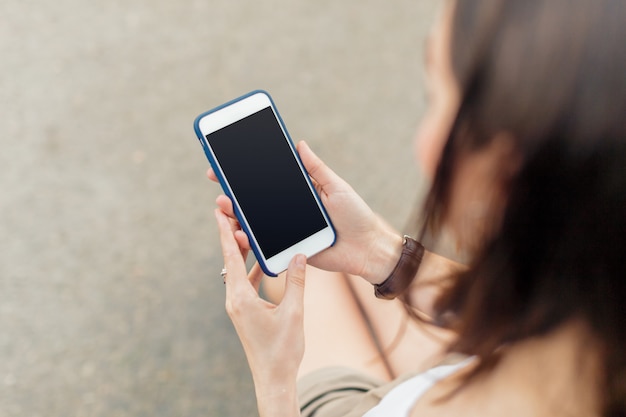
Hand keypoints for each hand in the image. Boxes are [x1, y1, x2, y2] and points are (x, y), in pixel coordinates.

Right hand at [208, 141, 402, 283]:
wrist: (368, 248)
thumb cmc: (356, 216)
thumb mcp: (337, 187)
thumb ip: (316, 169)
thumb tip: (299, 144)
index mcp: (299, 194)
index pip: (267, 181)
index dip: (247, 174)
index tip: (226, 162)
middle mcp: (289, 212)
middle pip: (255, 202)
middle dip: (233, 192)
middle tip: (217, 181)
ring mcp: (287, 231)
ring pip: (255, 223)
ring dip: (236, 215)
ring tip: (224, 205)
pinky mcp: (289, 250)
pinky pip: (266, 245)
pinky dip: (250, 240)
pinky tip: (239, 232)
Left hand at [215, 208, 305, 403]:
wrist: (274, 377)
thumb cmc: (283, 349)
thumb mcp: (293, 312)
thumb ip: (296, 282)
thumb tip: (299, 255)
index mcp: (241, 298)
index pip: (232, 258)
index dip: (226, 233)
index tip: (220, 213)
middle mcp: (235, 300)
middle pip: (230, 260)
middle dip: (231, 236)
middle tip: (232, 213)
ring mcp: (238, 306)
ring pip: (237, 271)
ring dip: (241, 252)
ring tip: (245, 231)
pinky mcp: (245, 311)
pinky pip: (245, 283)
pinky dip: (251, 269)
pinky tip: (262, 261)